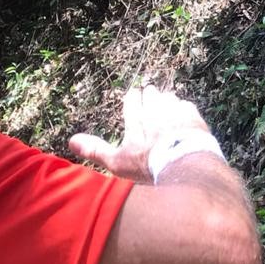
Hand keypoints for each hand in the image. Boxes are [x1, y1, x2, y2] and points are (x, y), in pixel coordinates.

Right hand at [69, 85, 209, 181]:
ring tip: (165, 108)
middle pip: (151, 94)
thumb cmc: (148, 167)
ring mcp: (175, 113)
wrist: (185, 168)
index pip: (132, 100)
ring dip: (166, 101)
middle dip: (150, 96)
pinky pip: (186, 105)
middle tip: (150, 98)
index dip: (132, 98)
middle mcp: (154, 112)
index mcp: (136, 120)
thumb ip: (96, 150)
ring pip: (169, 98)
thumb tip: (72, 141)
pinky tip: (182, 118)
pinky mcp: (193, 117)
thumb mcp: (118, 163)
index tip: (134, 96)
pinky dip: (183, 110)